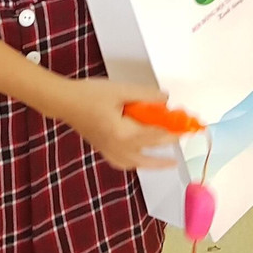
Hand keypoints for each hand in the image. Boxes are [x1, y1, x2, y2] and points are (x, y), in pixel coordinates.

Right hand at [55, 79, 177, 171]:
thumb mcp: (121, 89)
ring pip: (138, 163)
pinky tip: (140, 160)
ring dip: (155, 162)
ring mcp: (109, 151)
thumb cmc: (89, 94)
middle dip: (169, 146)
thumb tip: (165, 100)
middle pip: (150, 151)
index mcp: (124, 133)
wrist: (64, 101)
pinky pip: (125, 163)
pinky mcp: (103, 150)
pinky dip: (136, 163)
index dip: (175, 130)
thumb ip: (146, 95)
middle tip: (183, 141)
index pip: (156, 134)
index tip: (189, 127)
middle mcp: (118, 147)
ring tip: (169, 162)